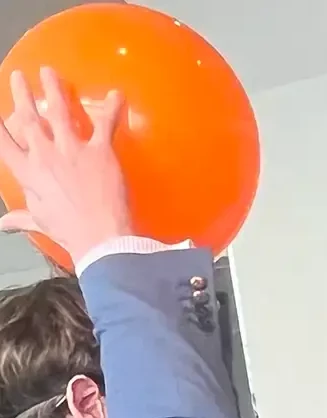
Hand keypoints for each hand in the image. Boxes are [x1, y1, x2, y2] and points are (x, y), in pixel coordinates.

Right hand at [0, 68, 131, 264]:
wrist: (100, 238)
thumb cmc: (69, 232)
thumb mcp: (40, 222)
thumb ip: (21, 218)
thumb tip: (4, 224)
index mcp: (27, 172)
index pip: (4, 142)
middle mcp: (44, 154)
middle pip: (29, 119)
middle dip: (22, 95)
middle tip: (18, 77)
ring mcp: (72, 149)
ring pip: (60, 111)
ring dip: (54, 89)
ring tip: (49, 72)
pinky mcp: (100, 151)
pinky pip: (105, 124)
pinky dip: (112, 109)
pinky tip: (117, 94)